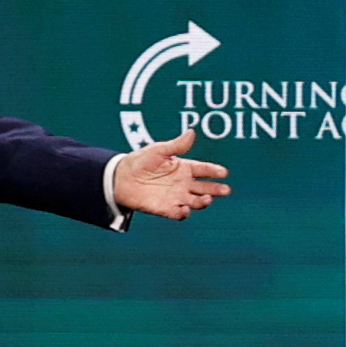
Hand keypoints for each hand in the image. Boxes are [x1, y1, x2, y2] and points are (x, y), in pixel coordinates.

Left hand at [106, 126, 227, 219]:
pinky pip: (178, 213)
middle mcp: (182, 183)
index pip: (203, 169)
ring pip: (195, 202)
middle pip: (204, 188)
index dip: (214, 171)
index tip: (224, 172)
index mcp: (183, 168)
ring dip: (203, 202)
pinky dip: (183, 213)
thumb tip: (192, 132)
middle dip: (216, 189)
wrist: (120, 178)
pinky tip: (186, 209)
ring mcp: (175, 197)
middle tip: (225, 190)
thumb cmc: (140, 161)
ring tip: (207, 199)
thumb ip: (176, 145)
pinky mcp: (165, 208)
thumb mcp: (159, 150)